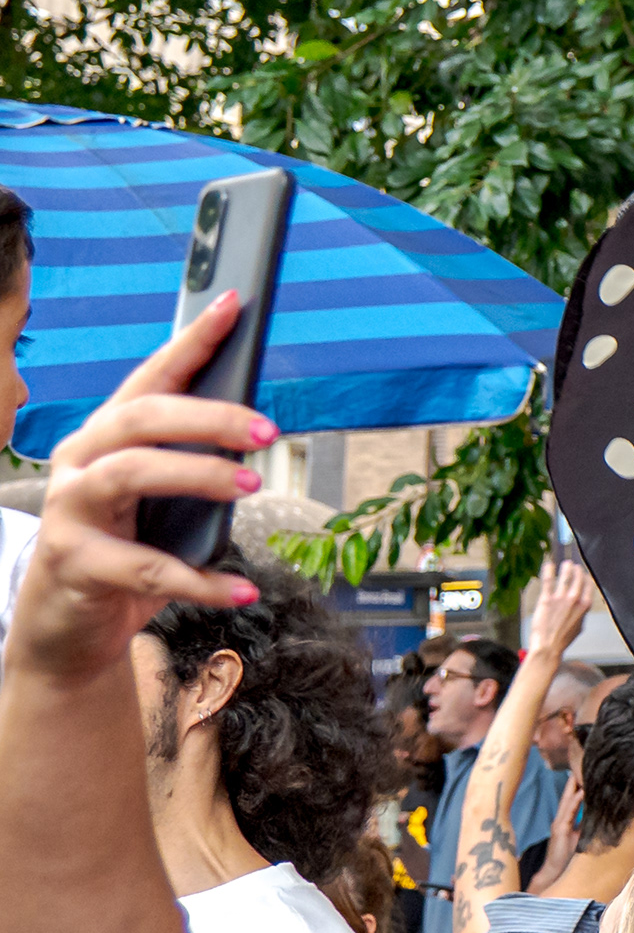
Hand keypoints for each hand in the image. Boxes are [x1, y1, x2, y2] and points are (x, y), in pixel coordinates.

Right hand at [13, 299, 267, 679]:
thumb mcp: (158, 500)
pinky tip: (240, 589)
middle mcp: (80, 463)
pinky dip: (200, 579)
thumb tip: (256, 424)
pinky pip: (145, 568)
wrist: (67, 627)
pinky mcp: (75, 565)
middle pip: (140, 419)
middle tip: (268, 432)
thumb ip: (190, 461)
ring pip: (131, 474)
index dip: (190, 340)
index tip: (232, 305)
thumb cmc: (123, 548)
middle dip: (209, 416)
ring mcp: (70, 513)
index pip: (151, 378)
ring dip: (198, 476)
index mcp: (105, 436)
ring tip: (251, 486)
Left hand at [518, 558, 596, 665]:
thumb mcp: (579, 627)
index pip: (588, 585)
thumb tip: (582, 609)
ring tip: (565, 563)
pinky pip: (548, 581)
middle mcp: (575, 599)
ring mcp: (560, 598)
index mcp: (585, 606)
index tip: (583, 574)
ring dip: (566, 568)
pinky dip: (549, 571)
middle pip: (578, 579)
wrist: (549, 647)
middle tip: (574, 566)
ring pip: (565, 577)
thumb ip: (581, 614)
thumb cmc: (563, 640)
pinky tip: (548, 564)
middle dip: (577, 570)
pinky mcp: (546, 600)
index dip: (586, 578)